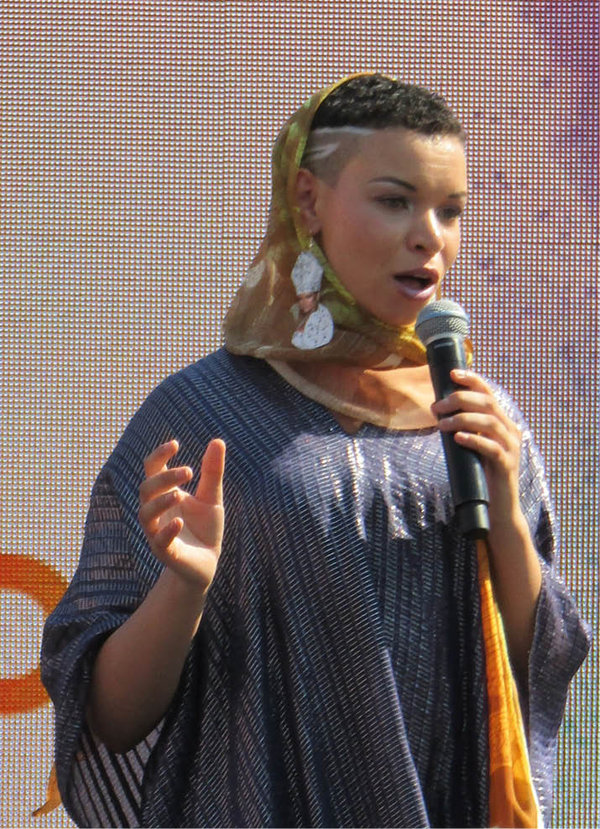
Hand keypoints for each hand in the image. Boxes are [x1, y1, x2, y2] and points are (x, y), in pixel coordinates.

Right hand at [138, 438, 225, 589]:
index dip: (159, 455)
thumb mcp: (212, 497)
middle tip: (189, 471)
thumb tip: (218, 441)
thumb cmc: (204, 527)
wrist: (207, 562)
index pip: (152, 469)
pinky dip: (167, 531)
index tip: (176, 444)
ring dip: (160, 502)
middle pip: (146, 488)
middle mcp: (157, 511)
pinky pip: (159, 541)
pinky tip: (179, 522)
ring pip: (146, 514)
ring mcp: (157, 531)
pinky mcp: (166, 552)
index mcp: (165, 493)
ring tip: (179, 494)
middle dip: (164, 478)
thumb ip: (212, 472)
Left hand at [431, 369, 522, 536]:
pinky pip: (492, 448)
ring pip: (490, 422)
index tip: (452, 374)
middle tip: (436, 407)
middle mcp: (511, 431)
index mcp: (503, 422)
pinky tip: (458, 438)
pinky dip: (474, 439)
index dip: (472, 380)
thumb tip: (439, 410)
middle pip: (488, 403)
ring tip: (441, 424)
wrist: (498, 507)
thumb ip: (464, 427)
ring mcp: (511, 447)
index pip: (489, 393)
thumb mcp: (472, 445)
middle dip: (459, 399)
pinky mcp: (507, 465)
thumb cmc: (480, 473)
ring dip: (462, 418)